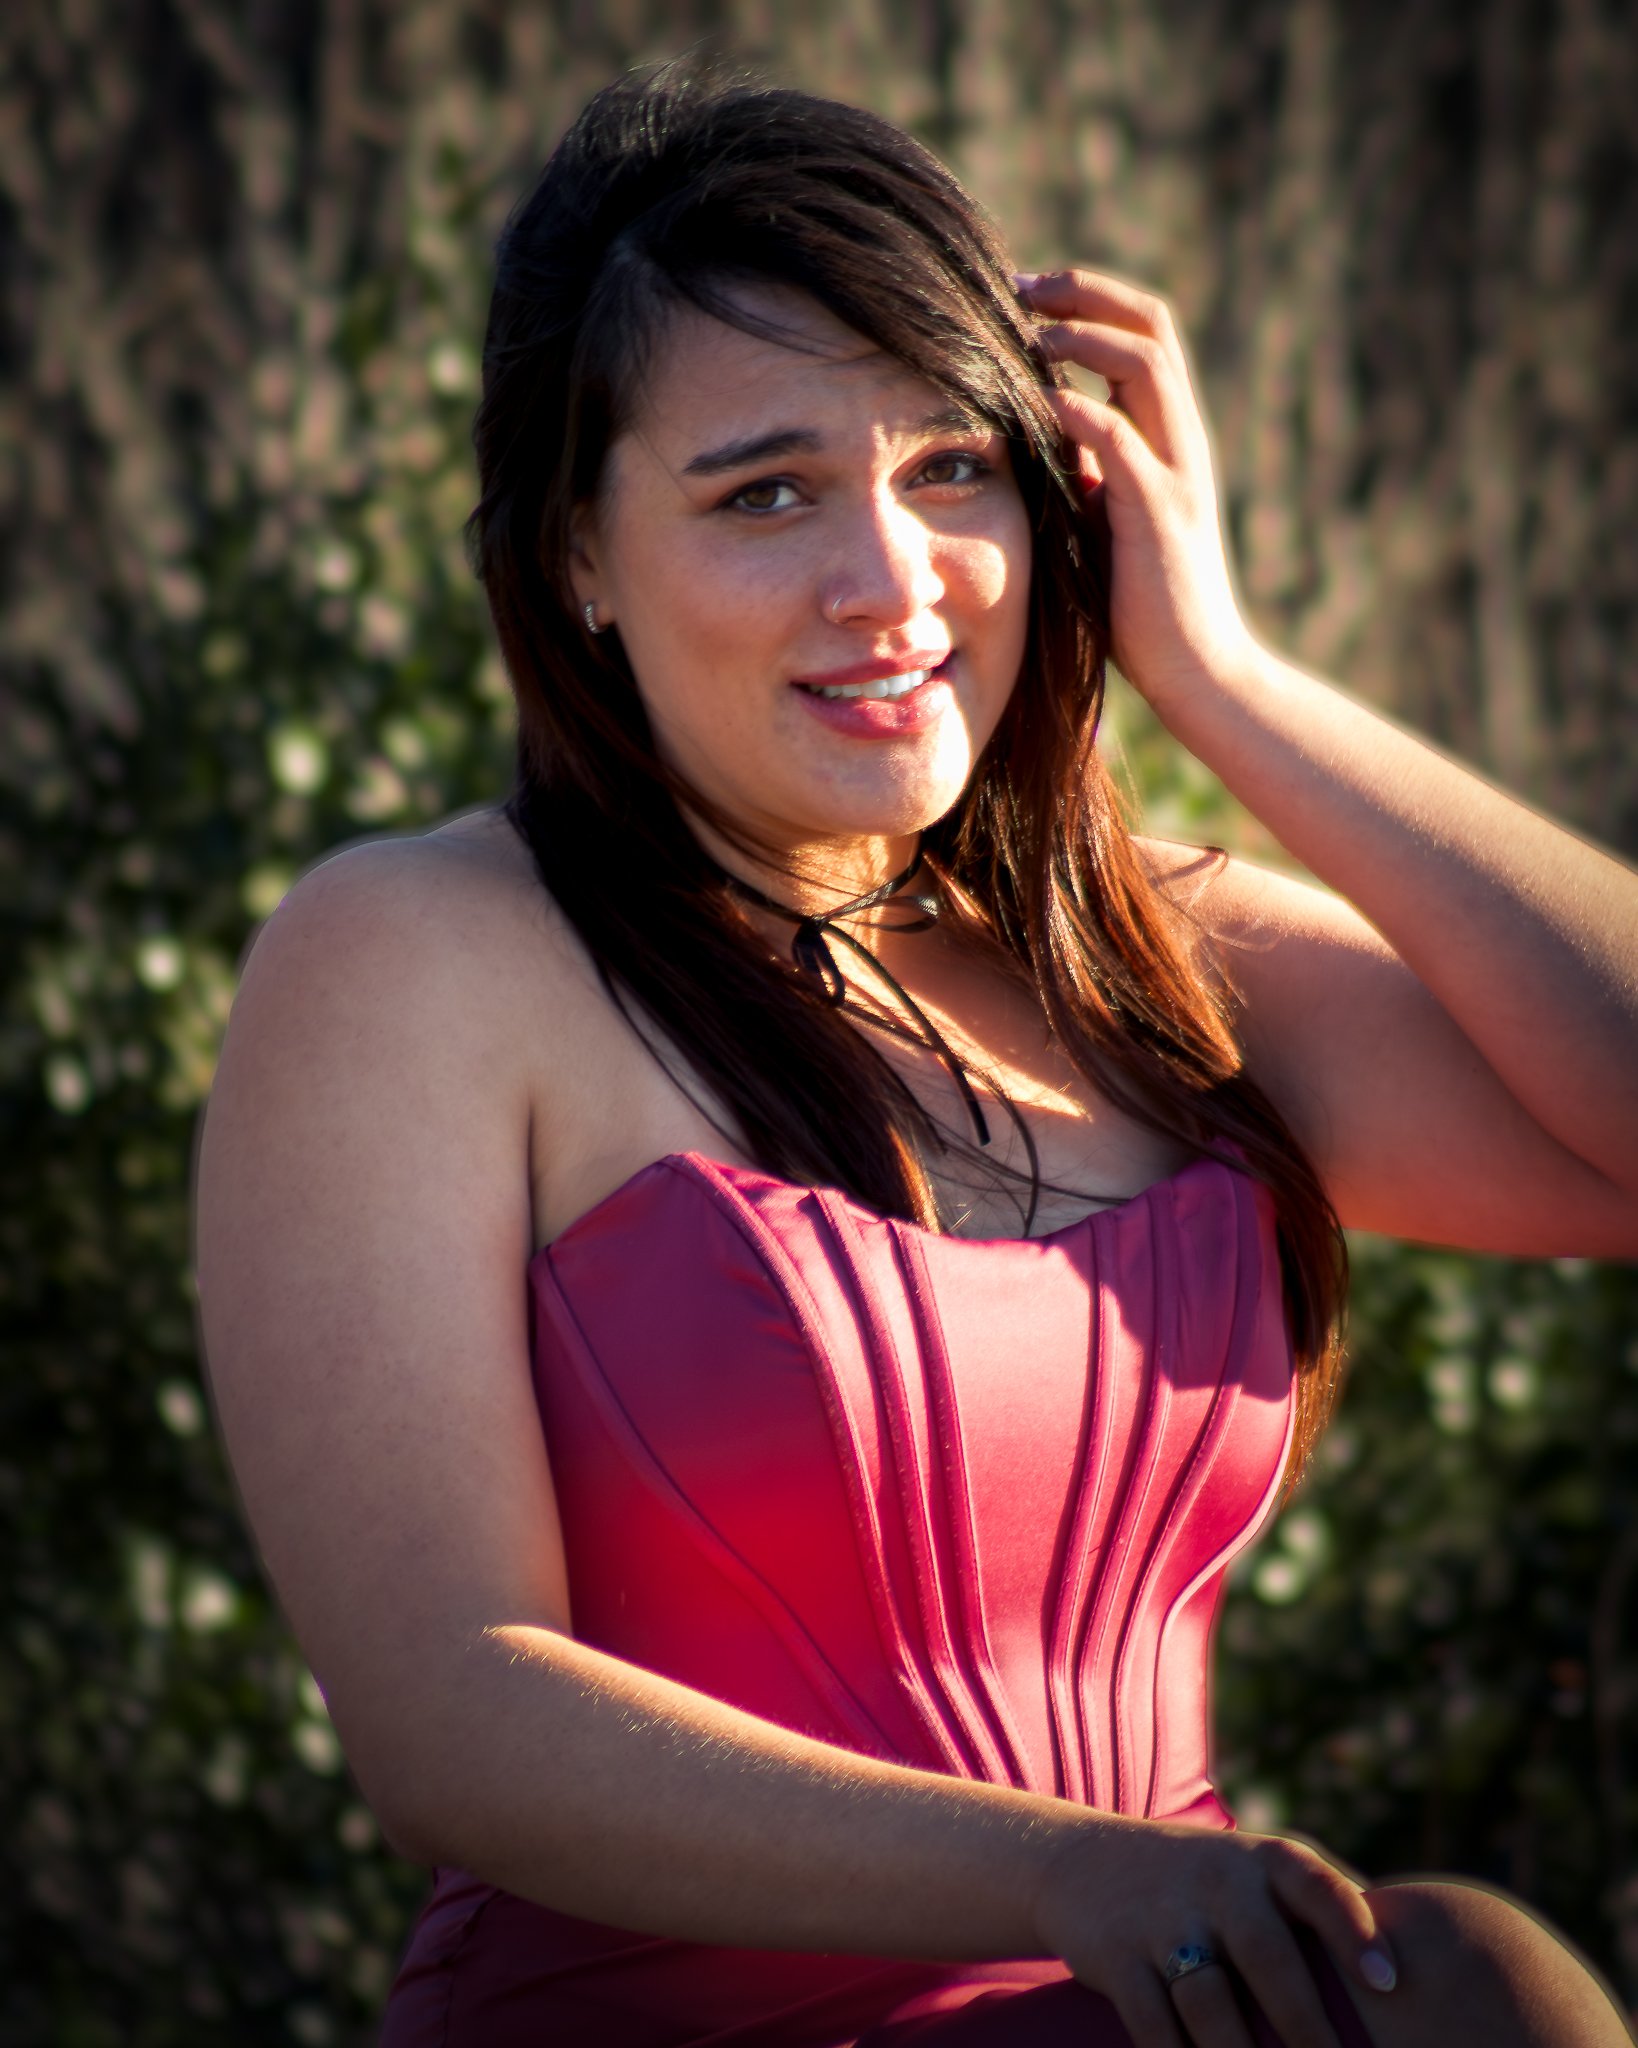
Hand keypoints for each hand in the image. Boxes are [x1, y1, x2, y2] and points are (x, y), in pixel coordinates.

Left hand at [1015, 267, 1259, 715]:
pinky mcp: (1161, 512)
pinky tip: (1036, 400)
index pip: (1140, 337)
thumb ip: (1085, 474)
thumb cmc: (1143, 608)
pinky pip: (1121, 439)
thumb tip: (1042, 433)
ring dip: (1082, 335)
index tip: (1024, 299)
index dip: (1087, 304)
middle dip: (1084, 292)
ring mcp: (1177, 472)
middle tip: (1018, 284)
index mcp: (1168, 439)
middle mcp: (1182, 441)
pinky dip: (1078, 410)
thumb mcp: (1104, 522)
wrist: (1197, 672)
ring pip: (1145, 364)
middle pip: (1150, 324)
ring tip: (1026, 330)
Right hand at [1030, 1810, 1396, 2047]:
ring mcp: (1162, 1919)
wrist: (1083, 1860)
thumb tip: (1422, 1966)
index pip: (1317, 1886)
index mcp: (1263, 1861)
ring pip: (1209, 2002)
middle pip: (1266, 1956)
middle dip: (1305, 2025)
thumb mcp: (1258, 1872)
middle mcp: (1215, 1881)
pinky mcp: (1116, 1958)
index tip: (1389, 1984)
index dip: (1354, 1931)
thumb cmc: (1206, 1885)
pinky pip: (1154, 2026)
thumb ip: (1324, 1907)